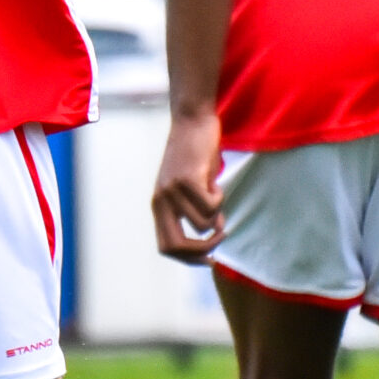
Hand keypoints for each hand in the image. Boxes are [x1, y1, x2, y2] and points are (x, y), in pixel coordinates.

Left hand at [151, 106, 225, 264]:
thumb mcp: (194, 187)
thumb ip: (199, 211)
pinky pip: (211, 206)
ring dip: (217, 213)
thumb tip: (216, 231)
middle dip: (202, 250)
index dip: (188, 259)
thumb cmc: (196, 153)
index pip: (166, 247)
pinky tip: (214, 180)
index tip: (208, 258)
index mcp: (158, 205)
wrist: (192, 119)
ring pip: (202, 224)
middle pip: (176, 246)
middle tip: (220, 237)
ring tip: (215, 191)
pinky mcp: (187, 178)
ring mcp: (172, 190)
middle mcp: (161, 200)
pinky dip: (219, 197)